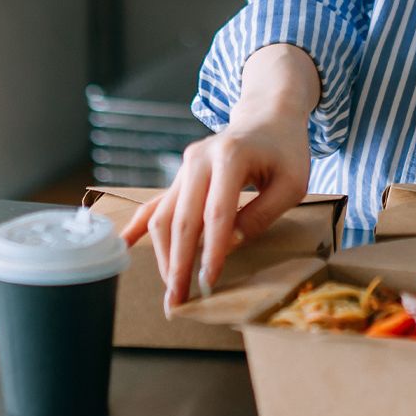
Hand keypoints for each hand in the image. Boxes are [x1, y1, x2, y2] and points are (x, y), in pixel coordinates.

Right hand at [119, 44, 319, 310]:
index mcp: (231, 156)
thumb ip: (262, 213)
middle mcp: (200, 159)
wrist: (268, 116)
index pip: (217, 212)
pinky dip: (141, 225)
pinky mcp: (181, 175)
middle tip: (178, 299)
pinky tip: (124, 245)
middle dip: (178, 263)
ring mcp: (186, 166)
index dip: (212, 250)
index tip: (208, 281)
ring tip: (170, 288)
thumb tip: (229, 243)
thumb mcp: (292, 183)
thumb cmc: (286, 151)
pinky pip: (156, 203)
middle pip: (182, 218)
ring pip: (165, 215)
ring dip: (164, 254)